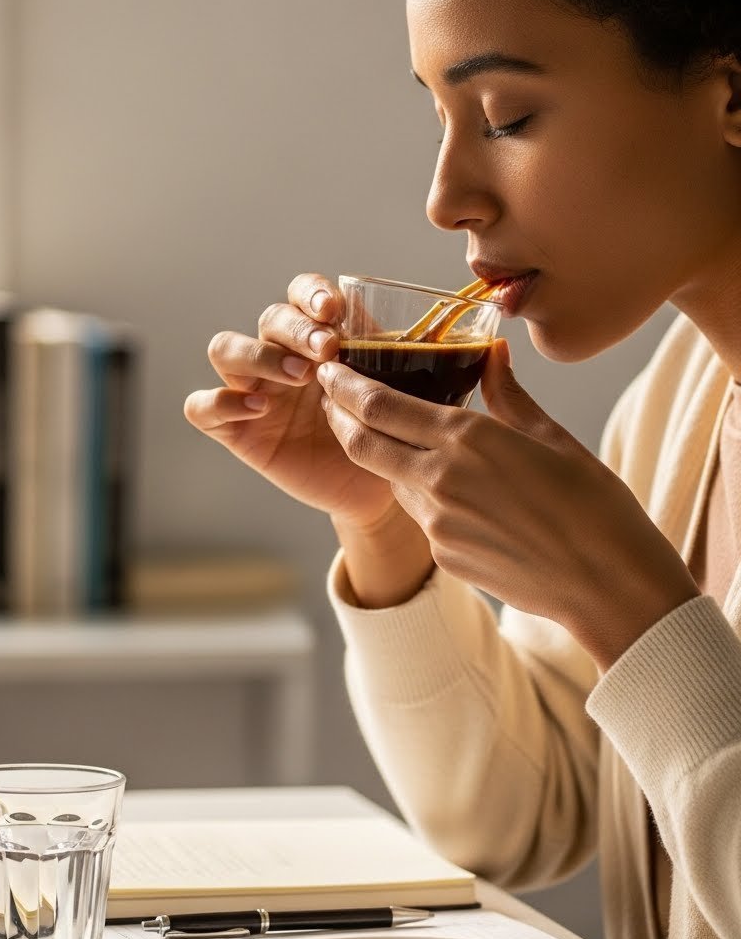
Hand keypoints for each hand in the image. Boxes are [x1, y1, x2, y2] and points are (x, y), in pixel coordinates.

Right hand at [183, 273, 397, 527]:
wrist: (377, 489)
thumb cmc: (386, 431)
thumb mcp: (399, 388)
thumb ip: (405, 355)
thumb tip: (443, 330)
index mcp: (318, 335)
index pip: (301, 292)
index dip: (311, 293)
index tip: (334, 310)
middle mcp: (280, 355)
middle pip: (268, 318)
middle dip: (296, 328)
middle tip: (327, 350)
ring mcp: (252, 388)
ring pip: (224, 348)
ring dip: (259, 355)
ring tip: (298, 378)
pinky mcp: (235, 429)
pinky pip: (202, 407)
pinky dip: (221, 401)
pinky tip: (258, 408)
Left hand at [316, 338, 699, 669]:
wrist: (607, 585)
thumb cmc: (593, 504)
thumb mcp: (552, 437)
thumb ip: (507, 394)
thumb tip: (491, 352)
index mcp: (466, 440)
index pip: (380, 405)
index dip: (345, 386)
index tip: (330, 370)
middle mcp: (440, 481)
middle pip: (363, 444)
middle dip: (339, 417)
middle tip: (330, 397)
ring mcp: (437, 525)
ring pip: (393, 479)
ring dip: (386, 456)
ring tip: (395, 435)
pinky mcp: (445, 558)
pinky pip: (422, 516)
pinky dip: (424, 495)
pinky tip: (454, 490)